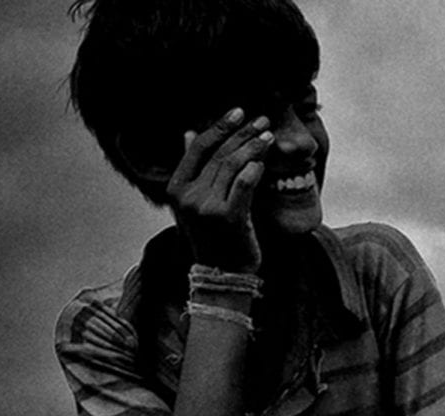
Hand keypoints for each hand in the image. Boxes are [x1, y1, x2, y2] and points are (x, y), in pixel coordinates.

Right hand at [167, 107, 272, 271]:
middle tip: (262, 120)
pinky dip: (255, 169)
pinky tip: (265, 160)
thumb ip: (191, 167)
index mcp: (176, 188)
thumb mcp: (192, 201)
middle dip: (243, 133)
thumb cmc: (212, 235)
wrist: (222, 274)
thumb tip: (187, 133)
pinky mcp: (229, 218)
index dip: (219, 126)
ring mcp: (207, 207)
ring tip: (268, 136)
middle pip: (219, 154)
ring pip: (233, 167)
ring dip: (253, 148)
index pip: (198, 148)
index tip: (238, 112)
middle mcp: (188, 196)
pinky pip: (244, 185)